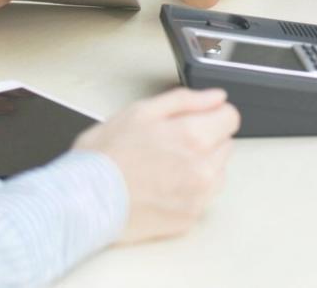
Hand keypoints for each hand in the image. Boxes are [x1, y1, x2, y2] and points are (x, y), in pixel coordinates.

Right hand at [74, 87, 239, 243]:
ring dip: (201, 164)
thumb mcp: (140, 112)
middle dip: (204, 139)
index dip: (211, 113)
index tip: (196, 119)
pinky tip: (163, 186)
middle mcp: (203, 169)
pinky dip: (191, 189)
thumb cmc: (106, 157)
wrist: (85, 201)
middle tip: (168, 143)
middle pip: (225, 143)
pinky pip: (204, 196)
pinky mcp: (190, 218)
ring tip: (164, 166)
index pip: (231, 117)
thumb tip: (216, 97)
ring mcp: (198, 197)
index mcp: (193, 136)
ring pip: (217, 170)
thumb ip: (185, 100)